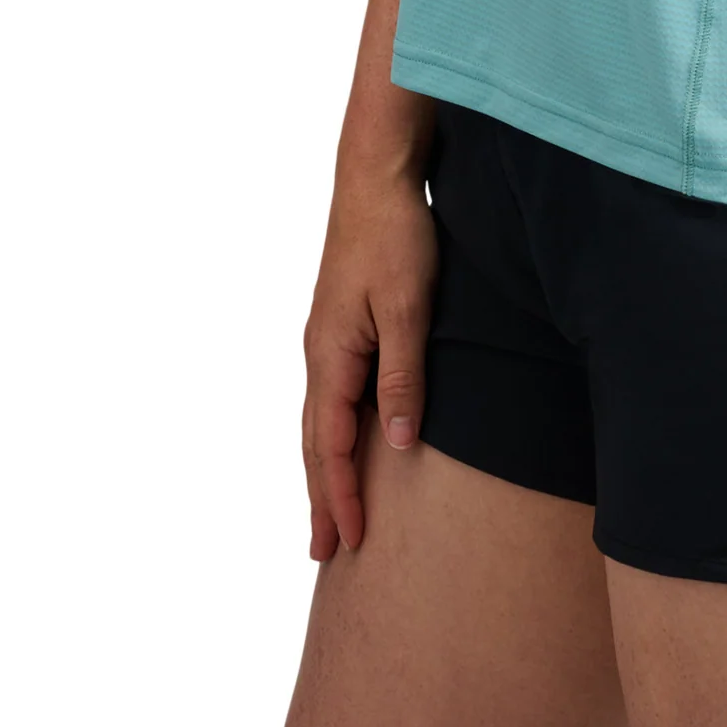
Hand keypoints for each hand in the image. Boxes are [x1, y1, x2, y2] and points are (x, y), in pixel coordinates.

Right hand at [300, 165, 437, 559]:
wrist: (376, 175)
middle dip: (321, 497)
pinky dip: (333, 432)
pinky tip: (346, 440)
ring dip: (324, 468)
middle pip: (316, 441)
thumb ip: (404, 376)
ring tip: (329, 510)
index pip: (333, 445)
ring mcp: (326, 338)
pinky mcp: (340, 324)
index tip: (350, 541)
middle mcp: (320, 353)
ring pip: (320, 420)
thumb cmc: (397, 236)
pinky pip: (331, 395)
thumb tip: (399, 443)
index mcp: (331, 355)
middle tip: (325, 551)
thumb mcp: (410, 307)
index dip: (342, 495)